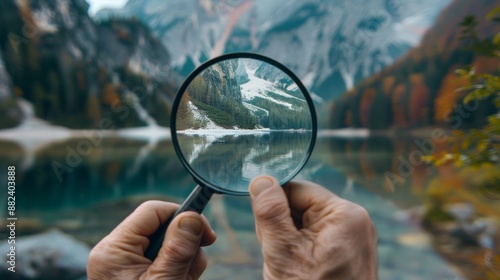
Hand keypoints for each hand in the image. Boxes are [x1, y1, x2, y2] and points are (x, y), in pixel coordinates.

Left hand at [87, 201, 216, 279]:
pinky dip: (178, 270)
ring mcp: (125, 264)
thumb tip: (192, 216)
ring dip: (185, 261)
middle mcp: (116, 252)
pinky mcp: (135, 274)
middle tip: (192, 270)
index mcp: (114, 250)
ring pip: (167, 244)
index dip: (182, 215)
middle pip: (162, 227)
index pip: (152, 211)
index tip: (207, 234)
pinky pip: (164, 259)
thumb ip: (178, 248)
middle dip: (185, 246)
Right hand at [249, 176, 377, 279]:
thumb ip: (270, 212)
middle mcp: (355, 220)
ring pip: (306, 222)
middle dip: (283, 226)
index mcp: (345, 214)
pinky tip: (300, 269)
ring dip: (290, 240)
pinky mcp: (349, 250)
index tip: (267, 231)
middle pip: (302, 205)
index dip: (274, 206)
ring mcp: (354, 237)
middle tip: (281, 255)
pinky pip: (317, 237)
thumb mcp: (283, 252)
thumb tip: (261, 179)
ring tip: (292, 267)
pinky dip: (301, 249)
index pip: (296, 188)